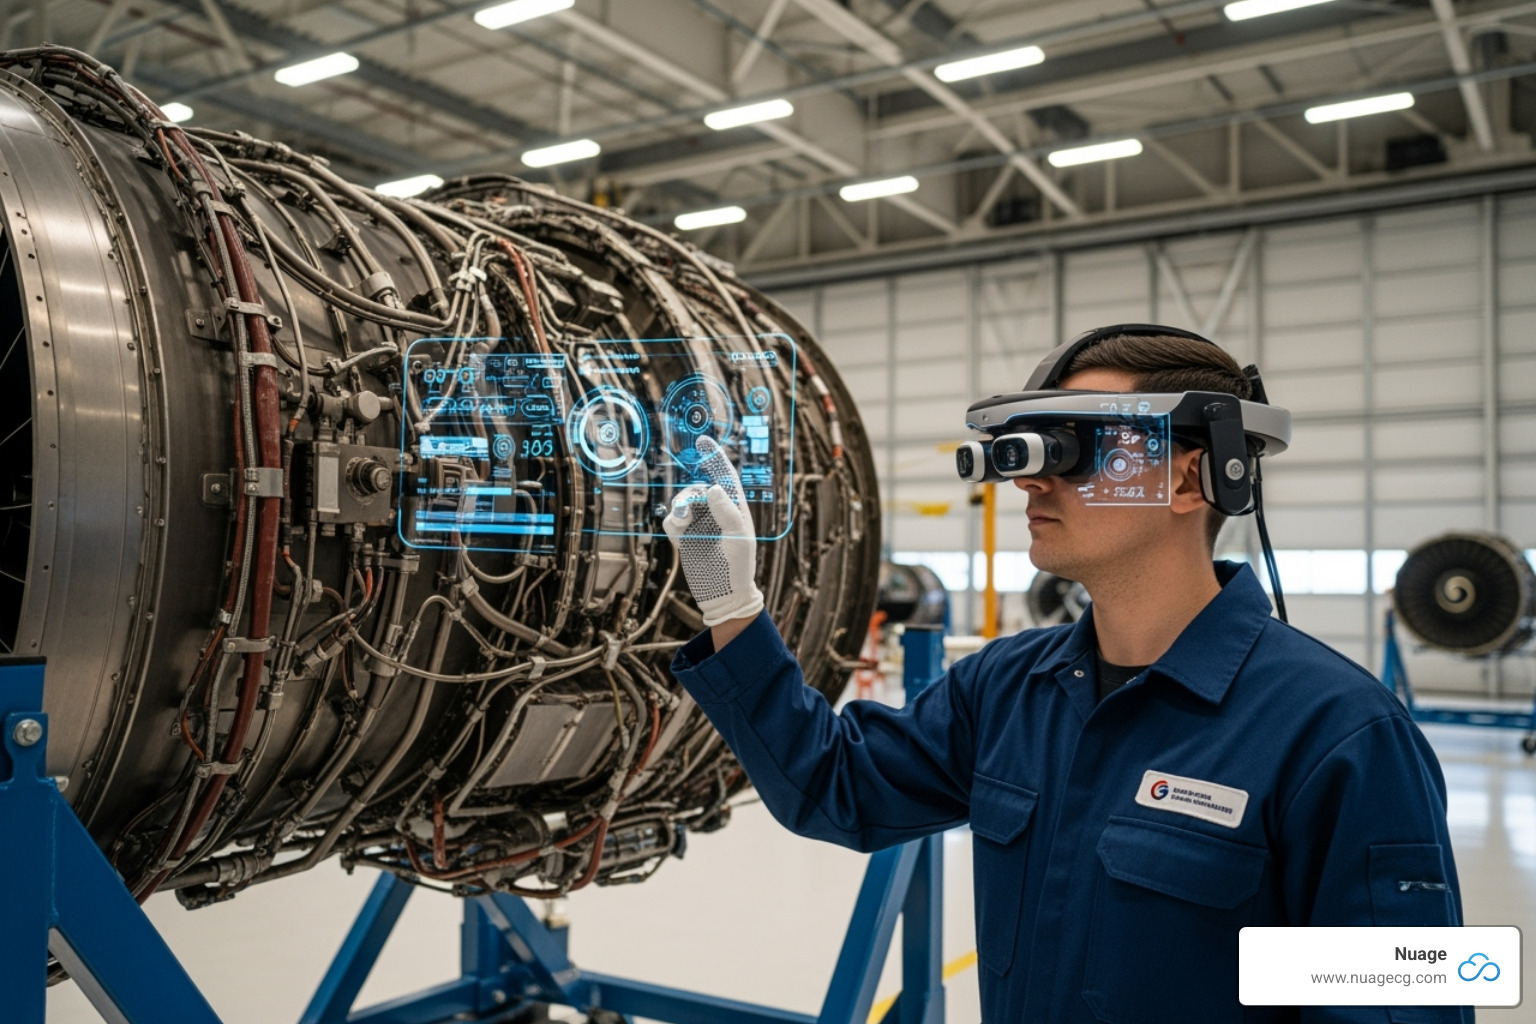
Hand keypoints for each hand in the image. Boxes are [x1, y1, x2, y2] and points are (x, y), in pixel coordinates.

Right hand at [662, 436, 764, 628]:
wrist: (724, 596)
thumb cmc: (739, 568)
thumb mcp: (739, 539)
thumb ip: (727, 513)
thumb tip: (712, 487)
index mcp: (735, 508)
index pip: (725, 477)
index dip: (714, 458)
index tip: (703, 440)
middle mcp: (716, 513)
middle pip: (698, 488)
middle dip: (691, 494)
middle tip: (687, 510)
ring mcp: (700, 525)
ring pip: (682, 502)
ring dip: (680, 507)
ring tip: (683, 522)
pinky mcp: (685, 538)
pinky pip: (672, 521)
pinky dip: (673, 522)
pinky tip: (679, 535)